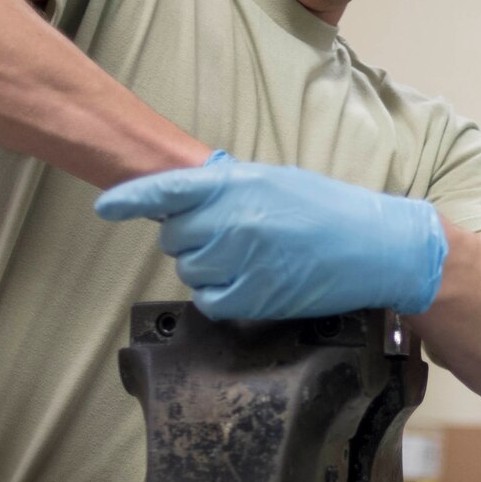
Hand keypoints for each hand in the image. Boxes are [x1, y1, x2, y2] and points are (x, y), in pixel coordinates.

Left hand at [94, 155, 448, 320]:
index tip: (105, 207)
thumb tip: (182, 199)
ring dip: (209, 268)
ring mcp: (241, 259)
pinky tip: (251, 282)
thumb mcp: (274, 181)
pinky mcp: (252, 296)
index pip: (168, 189)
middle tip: (230, 236)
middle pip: (174, 236)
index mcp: (237, 181)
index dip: (130, 199)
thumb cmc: (327, 210)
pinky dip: (221, 295)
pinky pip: (209, 299)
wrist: (375, 246)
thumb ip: (226, 187)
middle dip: (191, 238)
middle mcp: (233, 218)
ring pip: (190, 270)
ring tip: (252, 258)